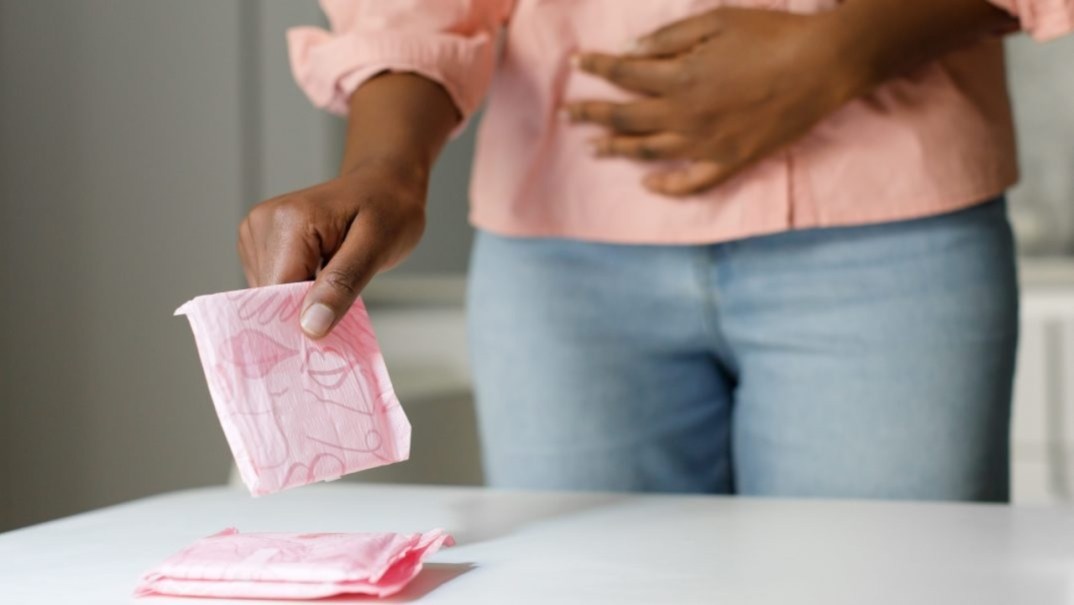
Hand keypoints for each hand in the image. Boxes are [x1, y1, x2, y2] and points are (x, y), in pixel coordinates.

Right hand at [238, 159, 426, 337]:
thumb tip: (311, 326)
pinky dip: (297, 293)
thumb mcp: (377, 247)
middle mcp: (262, 223)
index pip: (276, 293)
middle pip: (269, 296)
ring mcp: (257, 231)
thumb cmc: (389, 208)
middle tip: (340, 313)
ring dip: (301, 302)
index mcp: (288, 222)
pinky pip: (273, 284)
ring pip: (269, 295)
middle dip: (302, 313)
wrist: (385, 182)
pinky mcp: (261, 242)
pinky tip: (323, 280)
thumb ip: (343, 285)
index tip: (326, 341)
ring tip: (335, 286)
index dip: (299, 323)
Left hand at [565, 8, 860, 196]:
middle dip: (590, 114)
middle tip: (565, 115)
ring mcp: (706, 143)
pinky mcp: (731, 161)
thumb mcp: (716, 20)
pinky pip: (691, 184)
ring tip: (592, 149)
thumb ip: (668, 37)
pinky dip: (667, 187)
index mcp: (679, 76)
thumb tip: (629, 52)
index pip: (622, 74)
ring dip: (616, 149)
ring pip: (648, 151)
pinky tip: (648, 184)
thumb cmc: (771, 35)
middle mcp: (685, 114)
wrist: (823, 65)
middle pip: (624, 118)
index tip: (574, 64)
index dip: (594, 68)